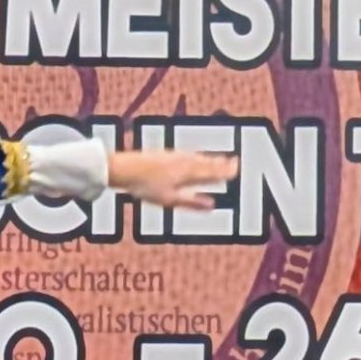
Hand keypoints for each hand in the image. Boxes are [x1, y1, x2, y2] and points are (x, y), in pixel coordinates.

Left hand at [108, 149, 236, 207]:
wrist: (123, 168)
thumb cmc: (146, 186)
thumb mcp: (170, 200)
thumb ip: (192, 202)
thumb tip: (211, 205)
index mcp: (189, 173)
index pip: (212, 172)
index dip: (225, 172)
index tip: (237, 170)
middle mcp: (184, 161)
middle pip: (207, 162)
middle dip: (221, 163)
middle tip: (235, 162)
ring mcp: (175, 156)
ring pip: (198, 157)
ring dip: (211, 159)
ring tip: (220, 159)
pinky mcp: (165, 154)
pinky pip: (188, 155)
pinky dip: (198, 157)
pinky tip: (195, 157)